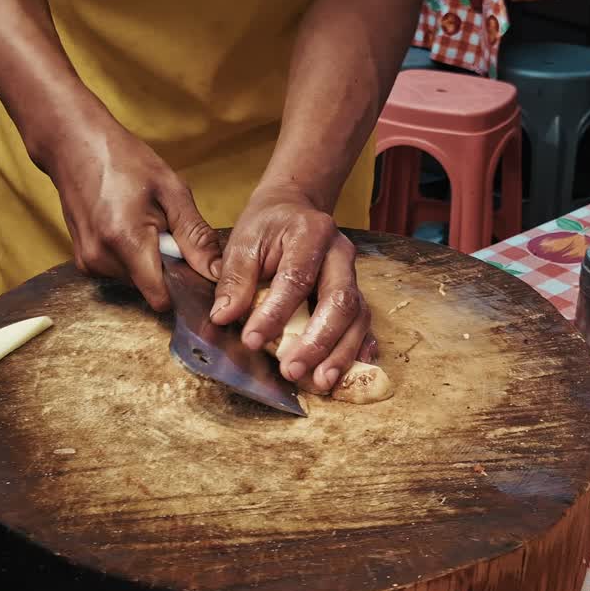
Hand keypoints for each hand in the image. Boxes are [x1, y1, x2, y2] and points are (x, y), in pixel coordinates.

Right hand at [37, 110, 220, 310]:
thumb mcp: (172, 191)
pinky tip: (126, 227)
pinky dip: (131, 257)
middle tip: (164, 229)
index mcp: (126, 240)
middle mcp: (101, 258)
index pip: (161, 299)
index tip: (192, 268)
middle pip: (150, 288)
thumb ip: (196, 237)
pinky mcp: (83, 262)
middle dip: (165, 266)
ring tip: (143, 223)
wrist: (74, 145)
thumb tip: (218, 273)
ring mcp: (88, 262)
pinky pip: (120, 273)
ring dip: (148, 260)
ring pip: (136, 281)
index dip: (182, 288)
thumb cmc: (125, 160)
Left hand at [210, 185, 374, 392]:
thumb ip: (234, 279)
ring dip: (340, 352)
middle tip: (292, 370)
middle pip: (339, 301)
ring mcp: (353, 274)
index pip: (296, 278)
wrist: (294, 208)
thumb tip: (223, 317)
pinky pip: (366, 322)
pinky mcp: (357, 292)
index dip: (275, 313)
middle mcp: (340, 253)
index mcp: (311, 232)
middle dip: (317, 341)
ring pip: (357, 316)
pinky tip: (352, 370)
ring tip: (320, 382)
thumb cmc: (267, 226)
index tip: (251, 340)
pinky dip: (360, 347)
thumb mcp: (243, 242)